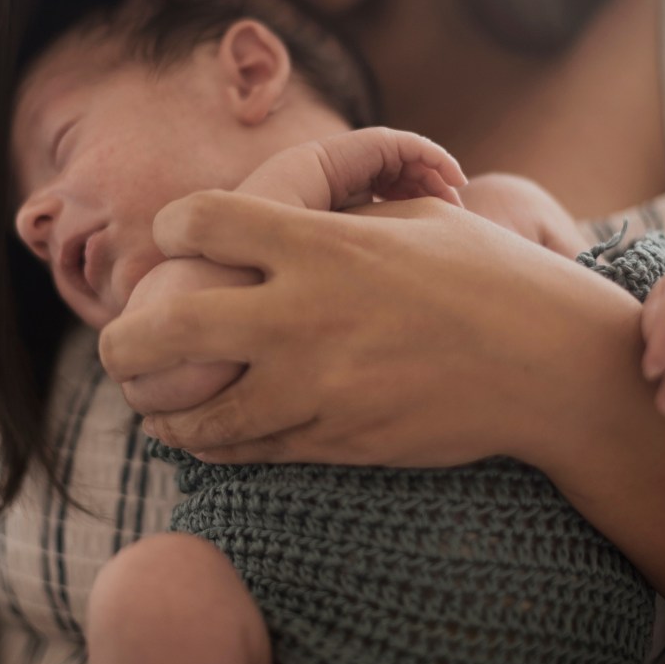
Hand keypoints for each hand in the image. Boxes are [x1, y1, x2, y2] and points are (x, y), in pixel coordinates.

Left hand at [99, 189, 629, 467]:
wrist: (549, 367)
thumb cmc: (488, 277)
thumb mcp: (412, 219)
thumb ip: (336, 217)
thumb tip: (283, 214)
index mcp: (322, 243)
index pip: (200, 221)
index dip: (173, 226)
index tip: (174, 237)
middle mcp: (304, 315)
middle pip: (168, 327)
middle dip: (124, 338)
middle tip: (115, 343)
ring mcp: (316, 387)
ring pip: (198, 412)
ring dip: (158, 406)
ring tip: (146, 399)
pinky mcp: (335, 441)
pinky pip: (248, 449)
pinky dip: (212, 443)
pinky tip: (200, 434)